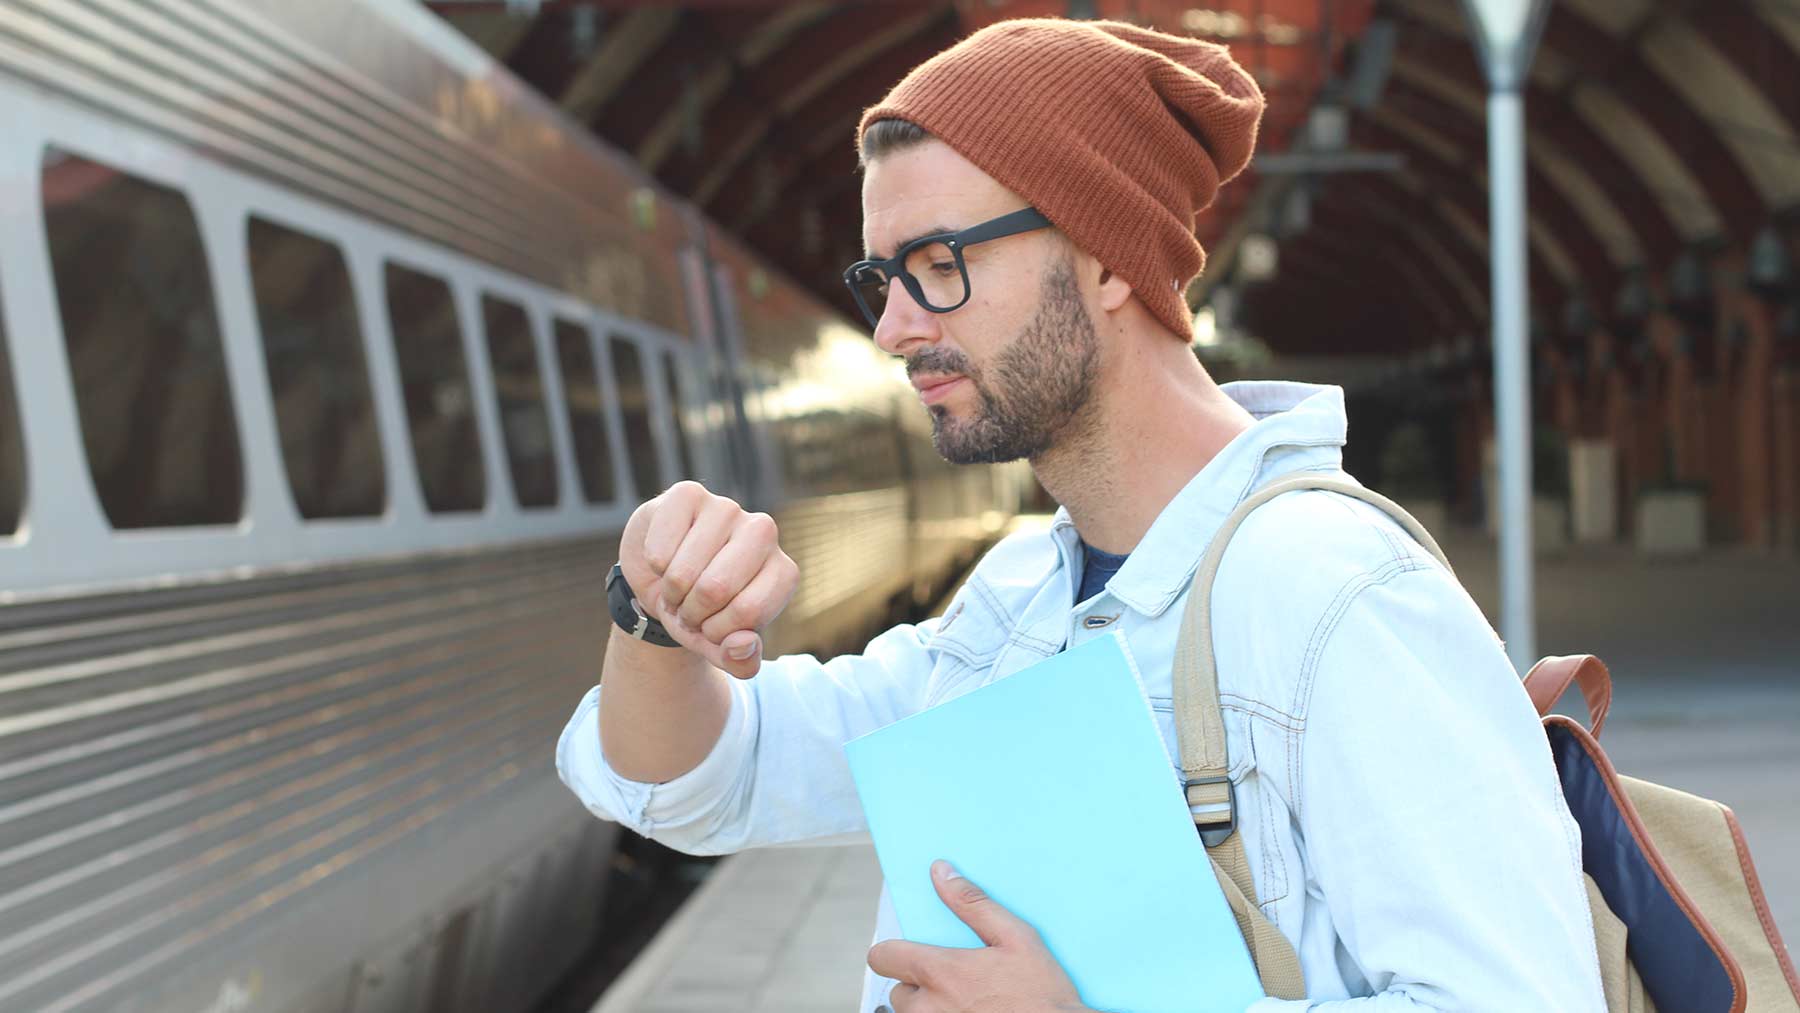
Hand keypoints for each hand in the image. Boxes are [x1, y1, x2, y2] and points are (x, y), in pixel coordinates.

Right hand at [619, 481, 798, 678]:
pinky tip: (663, 559)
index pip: (749, 612)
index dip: (717, 631)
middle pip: (716, 589)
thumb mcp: (719, 644)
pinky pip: (660, 550)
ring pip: (684, 572)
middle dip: (692, 612)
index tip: (711, 627)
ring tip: (676, 587)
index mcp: (782, 572)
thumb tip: (743, 645)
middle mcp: (764, 532)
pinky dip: (653, 567)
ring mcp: (728, 508)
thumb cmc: (701, 610)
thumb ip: (739, 659)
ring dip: (670, 592)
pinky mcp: (688, 493)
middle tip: (689, 608)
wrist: (663, 576)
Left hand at [867, 861, 1094, 1012]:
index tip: (909, 952)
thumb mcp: (1015, 937)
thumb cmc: (1041, 993)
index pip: (883, 957)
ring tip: (961, 1001)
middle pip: (897, 992)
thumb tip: (941, 873)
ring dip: (927, 1007)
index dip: (892, 951)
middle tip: (950, 981)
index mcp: (942, 973)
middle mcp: (931, 1008)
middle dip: (917, 984)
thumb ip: (973, 904)